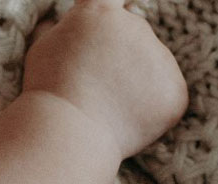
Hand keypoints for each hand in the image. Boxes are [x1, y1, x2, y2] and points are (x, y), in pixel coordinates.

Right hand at [23, 0, 187, 157]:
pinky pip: (165, 98)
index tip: (119, 8)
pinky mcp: (175, 92)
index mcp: (101, 12)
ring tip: (106, 110)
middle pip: (133, 36)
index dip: (115, 4)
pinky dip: (150, 112)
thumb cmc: (48, 94)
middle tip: (94, 88)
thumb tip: (62, 23)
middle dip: (119, 57)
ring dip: (135, 85)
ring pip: (151, 69)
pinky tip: (124, 123)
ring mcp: (160, 59)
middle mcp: (136, 26)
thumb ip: (60, 29)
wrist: (68, 136)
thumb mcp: (42, 49)